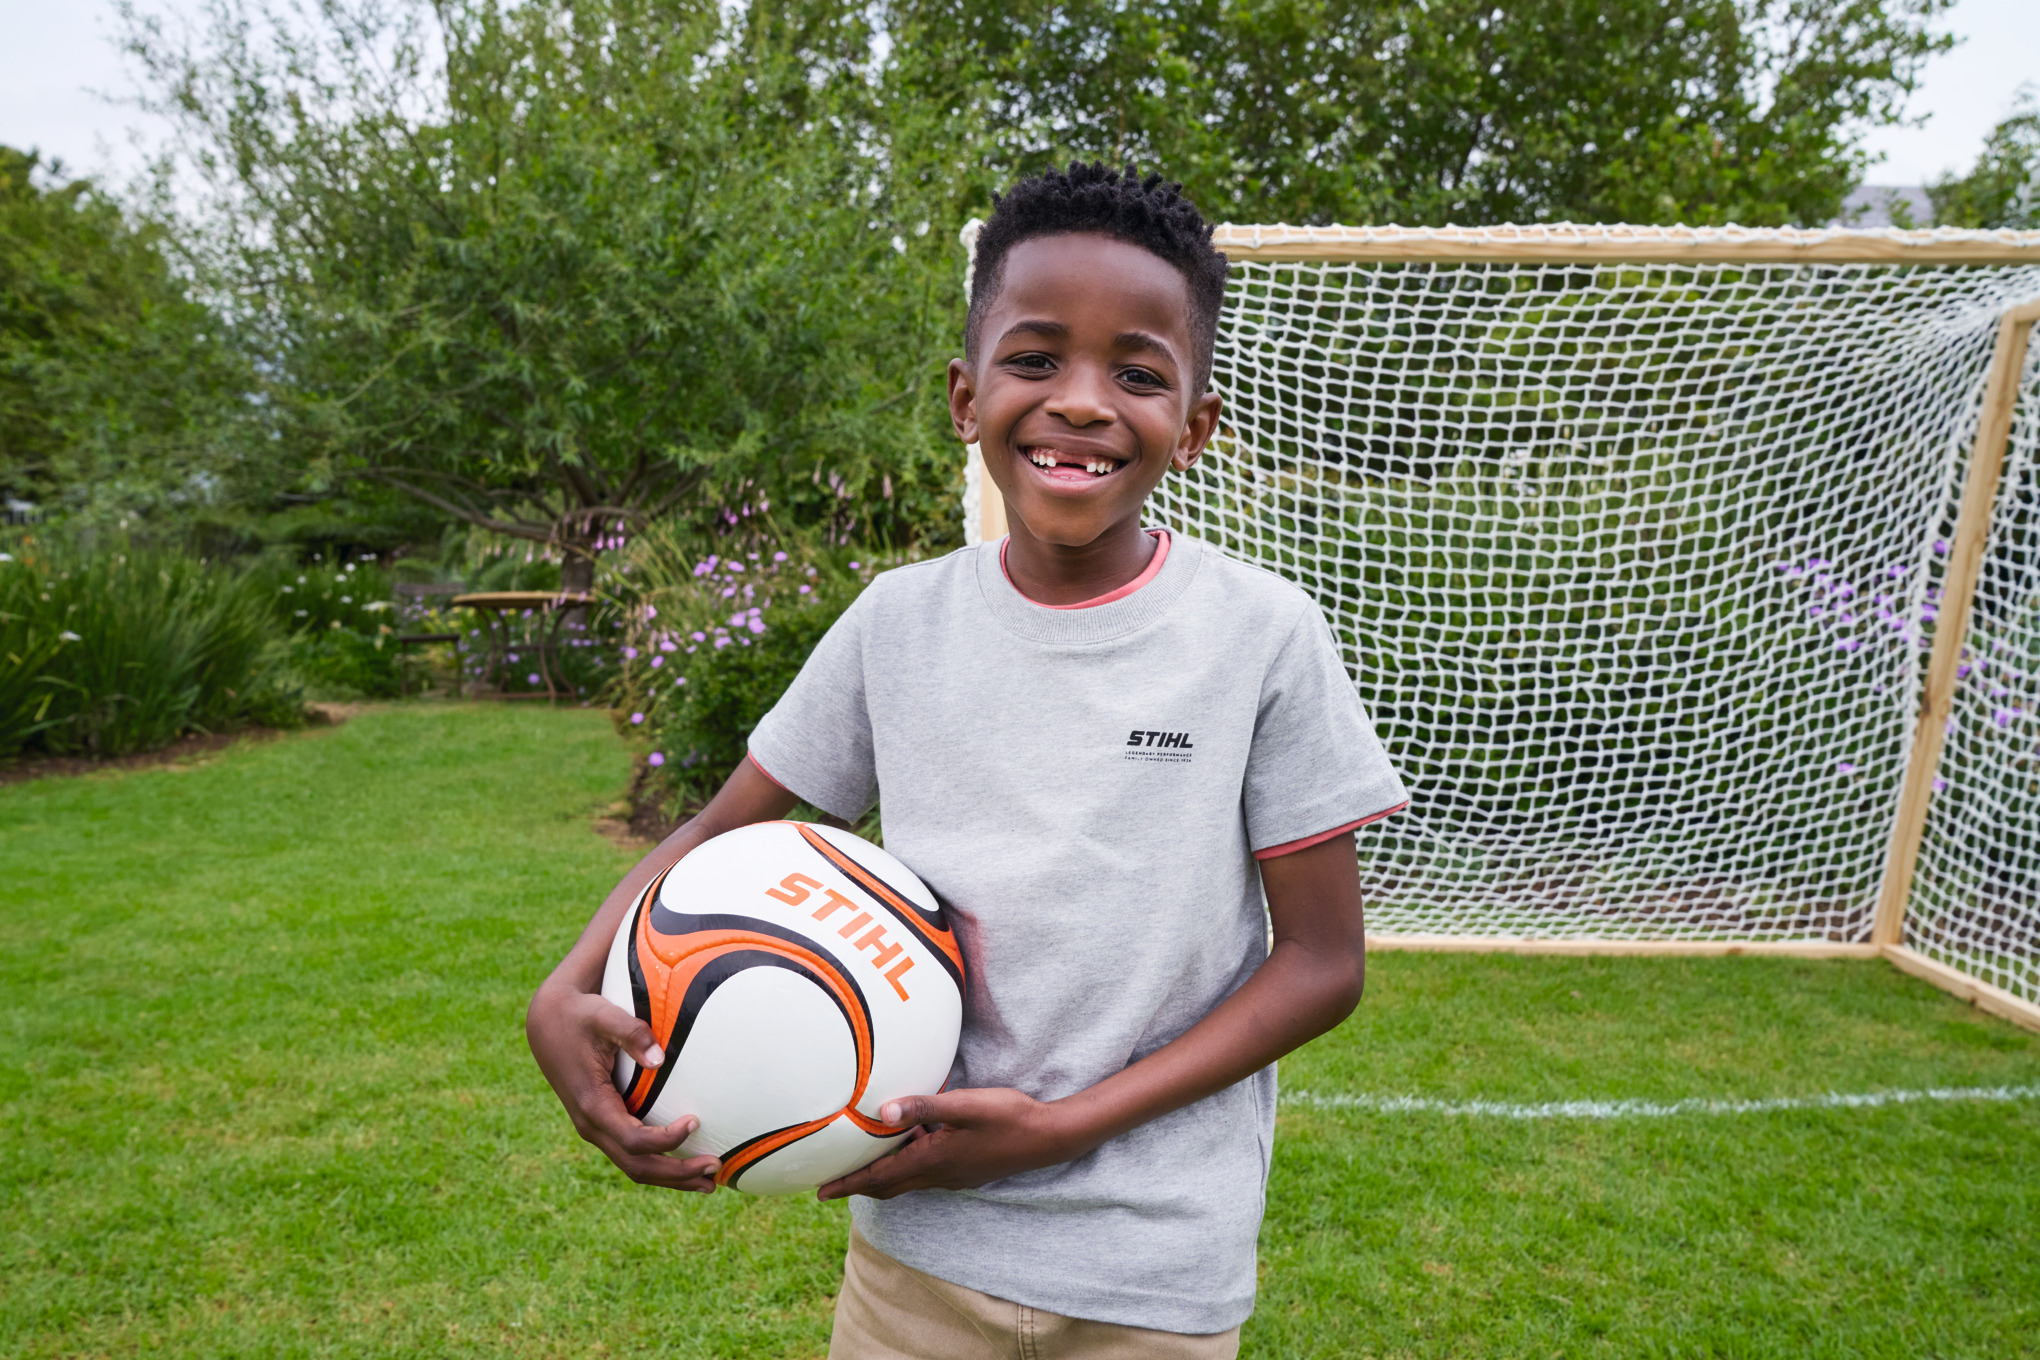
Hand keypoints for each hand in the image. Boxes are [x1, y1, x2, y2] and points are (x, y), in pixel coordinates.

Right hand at [524, 984, 722, 1191]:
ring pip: (634, 1166)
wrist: (548, 1022)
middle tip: (716, 1169)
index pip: (633, 1140)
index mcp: (592, 1105)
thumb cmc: (580, 1016)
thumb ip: (630, 1033)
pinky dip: (659, 1162)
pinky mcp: (603, 1124)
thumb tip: (660, 1059)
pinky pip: (631, 1153)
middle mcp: (591, 1125)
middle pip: (637, 1165)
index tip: (695, 1122)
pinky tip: (686, 1162)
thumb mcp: (603, 1016)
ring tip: (710, 1182)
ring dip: (672, 1177)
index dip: (665, 1139)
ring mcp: (596, 1128)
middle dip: (677, 1174)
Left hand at [815, 1087, 1085, 1200]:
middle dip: (858, 1184)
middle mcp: (938, 1175)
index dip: (848, 1184)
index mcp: (932, 1160)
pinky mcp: (966, 1171)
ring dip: (883, 1175)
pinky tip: (912, 1144)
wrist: (1048, 1138)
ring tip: (864, 1161)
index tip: (820, 1192)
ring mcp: (954, 1176)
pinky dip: (907, 1166)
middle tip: (832, 1182)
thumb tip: (882, 1113)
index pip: (879, 1177)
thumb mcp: (964, 1106)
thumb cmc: (1007, 1117)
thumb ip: (924, 1107)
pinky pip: (926, 1173)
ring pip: (907, 1180)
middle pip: (888, 1185)